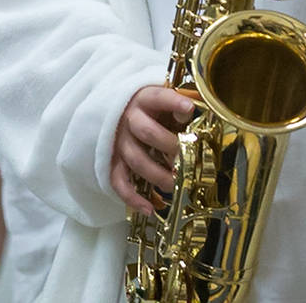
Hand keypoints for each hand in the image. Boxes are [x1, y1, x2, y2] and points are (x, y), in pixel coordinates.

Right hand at [112, 85, 193, 213]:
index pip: (158, 98)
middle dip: (169, 146)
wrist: (116, 111)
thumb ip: (177, 106)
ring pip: (136, 159)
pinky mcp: (112, 161)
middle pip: (147, 132)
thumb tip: (192, 113)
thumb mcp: (162, 99)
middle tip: (186, 157)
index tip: (188, 108)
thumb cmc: (149, 108)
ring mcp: (119, 141)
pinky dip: (133, 198)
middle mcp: (128, 119)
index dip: (173, 102)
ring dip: (158, 175)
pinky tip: (149, 208)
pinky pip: (119, 181)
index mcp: (143, 99)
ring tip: (176, 184)